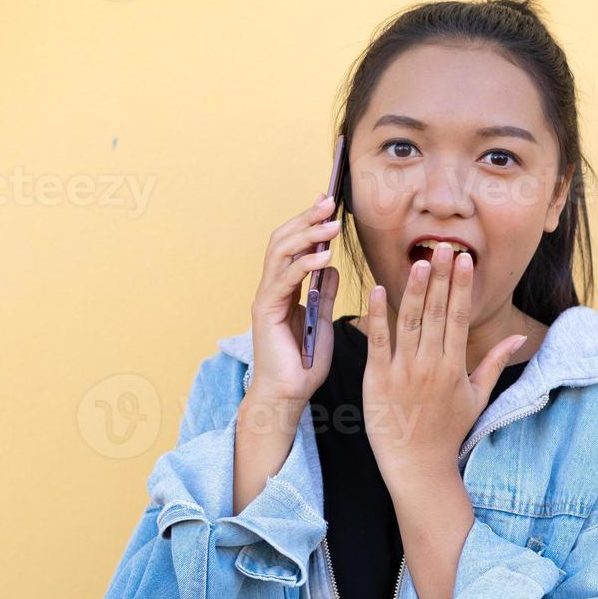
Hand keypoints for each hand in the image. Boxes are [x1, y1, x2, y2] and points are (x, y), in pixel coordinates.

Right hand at [247, 191, 342, 405]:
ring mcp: (266, 298)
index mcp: (284, 289)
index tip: (327, 203)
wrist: (287, 397)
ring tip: (331, 225)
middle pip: (284, 240)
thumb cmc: (304, 366)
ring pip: (281, 252)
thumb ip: (324, 295)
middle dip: (307, 218)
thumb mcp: (322, 322)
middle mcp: (272, 289)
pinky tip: (324, 257)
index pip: (294, 246)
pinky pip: (285, 279)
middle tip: (329, 201)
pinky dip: (304, 264)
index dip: (309, 222)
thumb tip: (331, 267)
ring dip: (307, 235)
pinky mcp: (266, 311)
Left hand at [363, 242, 525, 478]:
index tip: (464, 260)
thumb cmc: (448, 431)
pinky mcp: (378, 379)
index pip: (459, 317)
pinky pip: (378, 341)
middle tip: (444, 245)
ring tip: (419, 260)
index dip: (461, 287)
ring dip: (414, 289)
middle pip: (437, 313)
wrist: (418, 466)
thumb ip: (495, 363)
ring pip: (410, 322)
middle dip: (441, 277)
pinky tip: (377, 290)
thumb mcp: (477, 397)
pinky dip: (377, 315)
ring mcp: (403, 371)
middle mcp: (431, 365)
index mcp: (455, 367)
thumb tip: (520, 340)